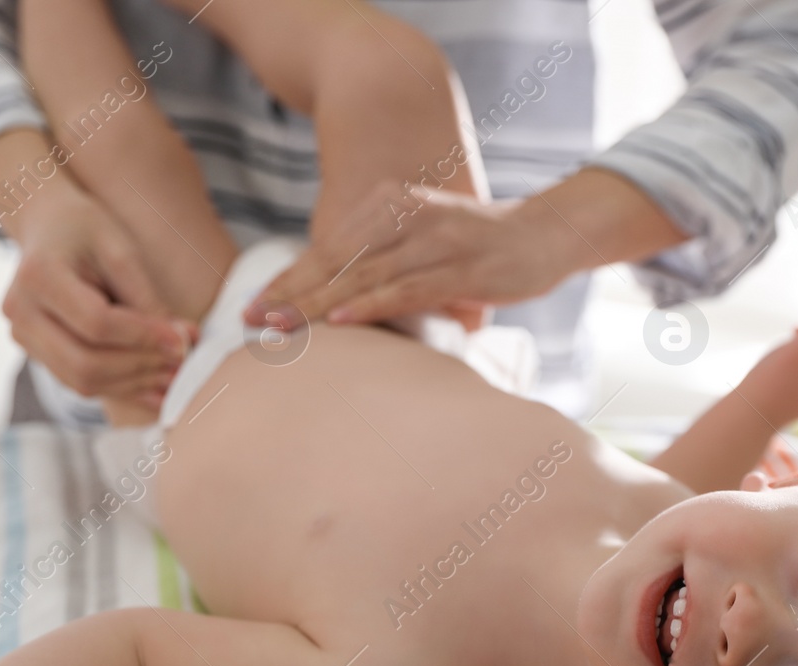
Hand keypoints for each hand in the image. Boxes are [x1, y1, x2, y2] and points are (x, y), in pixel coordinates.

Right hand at [2, 182, 197, 412]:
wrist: (47, 225)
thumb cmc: (86, 229)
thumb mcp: (120, 249)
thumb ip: (146, 298)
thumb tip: (181, 344)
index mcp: (38, 275)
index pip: (96, 323)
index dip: (144, 337)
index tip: (184, 340)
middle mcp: (20, 311)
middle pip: (85, 362)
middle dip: (141, 367)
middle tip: (183, 363)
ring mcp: (23, 336)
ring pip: (82, 380)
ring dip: (135, 384)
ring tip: (175, 377)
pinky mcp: (36, 352)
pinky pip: (80, 382)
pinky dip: (121, 388)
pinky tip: (155, 386)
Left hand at [244, 181, 564, 331]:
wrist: (547, 233)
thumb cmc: (481, 247)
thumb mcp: (425, 241)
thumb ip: (386, 260)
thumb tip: (341, 301)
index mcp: (391, 207)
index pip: (328, 246)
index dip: (289, 277)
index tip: (254, 304)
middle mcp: (406, 220)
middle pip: (336, 260)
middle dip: (289, 292)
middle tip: (250, 318)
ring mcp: (431, 244)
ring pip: (361, 277)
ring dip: (316, 304)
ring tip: (280, 325)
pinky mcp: (457, 270)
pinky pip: (405, 290)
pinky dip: (370, 306)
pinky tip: (340, 320)